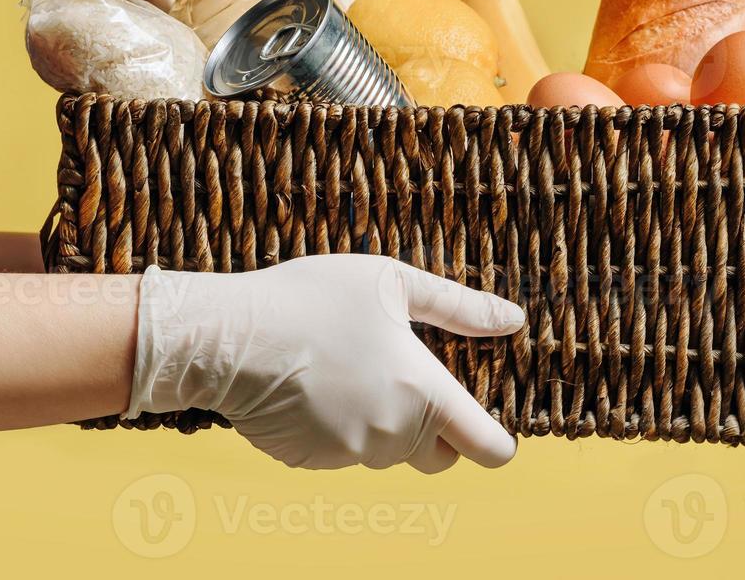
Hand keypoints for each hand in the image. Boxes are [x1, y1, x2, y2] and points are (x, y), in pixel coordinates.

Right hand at [126, 255, 525, 471]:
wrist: (230, 335)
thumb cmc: (316, 297)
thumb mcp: (394, 283)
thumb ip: (460, 307)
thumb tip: (514, 319)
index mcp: (424, 394)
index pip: (485, 448)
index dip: (497, 445)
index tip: (495, 437)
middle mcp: (392, 436)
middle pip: (436, 456)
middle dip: (434, 433)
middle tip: (404, 381)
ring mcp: (349, 455)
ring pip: (385, 453)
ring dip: (381, 425)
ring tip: (347, 368)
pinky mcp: (310, 463)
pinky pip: (341, 453)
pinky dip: (338, 430)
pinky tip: (314, 387)